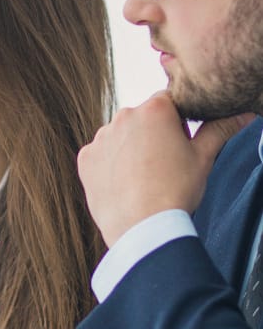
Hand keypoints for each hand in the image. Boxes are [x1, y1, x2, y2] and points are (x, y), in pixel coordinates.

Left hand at [77, 92, 252, 246]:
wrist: (141, 227)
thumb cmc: (175, 191)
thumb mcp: (204, 157)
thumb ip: (220, 129)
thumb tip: (242, 114)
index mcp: (154, 109)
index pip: (169, 101)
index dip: (179, 120)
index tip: (181, 142)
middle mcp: (122, 117)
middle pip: (142, 118)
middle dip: (153, 134)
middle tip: (165, 163)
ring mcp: (100, 138)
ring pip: (120, 136)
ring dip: (130, 147)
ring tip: (144, 177)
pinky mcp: (85, 158)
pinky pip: (100, 154)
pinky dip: (110, 164)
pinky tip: (124, 183)